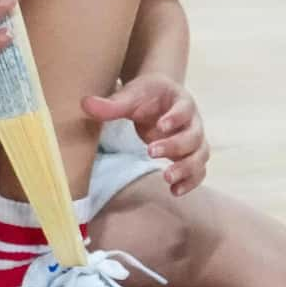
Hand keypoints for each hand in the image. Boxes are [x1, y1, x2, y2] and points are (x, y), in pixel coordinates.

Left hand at [85, 75, 207, 194]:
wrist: (159, 97)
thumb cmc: (146, 96)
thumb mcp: (130, 96)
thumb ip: (111, 104)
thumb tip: (85, 104)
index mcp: (181, 101)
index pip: (184, 109)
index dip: (175, 118)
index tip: (160, 125)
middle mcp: (193, 122)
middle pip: (193, 136)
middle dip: (174, 146)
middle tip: (150, 152)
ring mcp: (195, 140)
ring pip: (200, 155)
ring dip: (186, 168)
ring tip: (167, 178)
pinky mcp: (191, 155)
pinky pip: (199, 170)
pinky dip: (190, 181)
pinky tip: (174, 191)